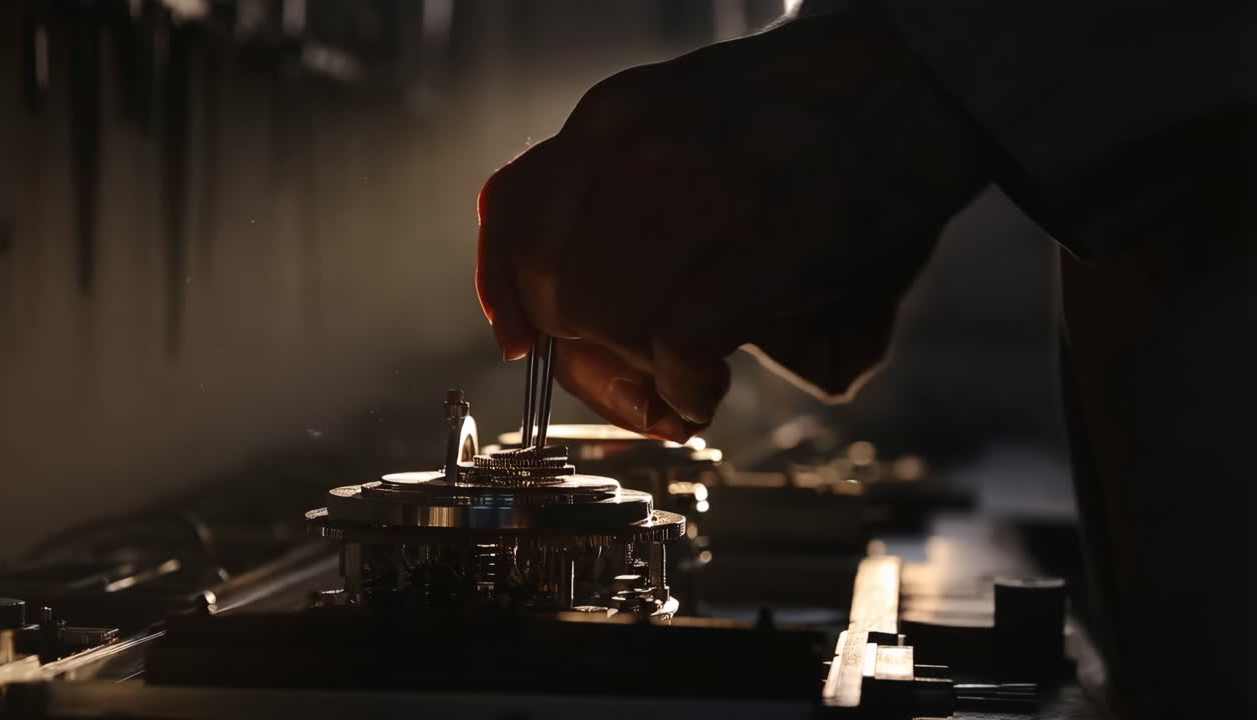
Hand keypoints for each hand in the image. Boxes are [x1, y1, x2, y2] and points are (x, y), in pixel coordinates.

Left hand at [476, 7, 986, 441]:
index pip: (515, 221)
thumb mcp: (672, 133)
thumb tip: (524, 327)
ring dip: (642, 373)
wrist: (911, 95)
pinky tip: (710, 383)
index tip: (527, 343)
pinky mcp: (772, 237)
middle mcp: (641, 143)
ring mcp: (704, 186)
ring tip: (689, 372)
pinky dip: (684, 385)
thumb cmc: (792, 137)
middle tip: (638, 376)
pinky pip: (678, 341)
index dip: (511, 300)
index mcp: (611, 117)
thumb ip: (594, 203)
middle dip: (588, 355)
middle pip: (557, 288)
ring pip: (610, 320)